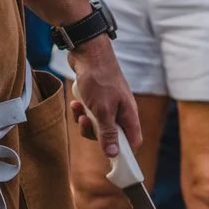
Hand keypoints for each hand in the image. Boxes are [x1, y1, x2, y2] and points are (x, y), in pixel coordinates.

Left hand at [63, 36, 139, 161]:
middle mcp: (121, 110)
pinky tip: (75, 103)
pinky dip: (81, 110)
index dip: (122, 152)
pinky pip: (90, 113)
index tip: (108, 156)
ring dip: (85, 121)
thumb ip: (108, 133)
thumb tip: (113, 154)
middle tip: (85, 124)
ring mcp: (110, 104)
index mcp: (129, 115)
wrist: (89, 52)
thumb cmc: (99, 79)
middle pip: (112, 136)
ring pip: (98, 124)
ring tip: (78, 110)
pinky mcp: (98, 98)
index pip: (133, 142)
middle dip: (95, 133)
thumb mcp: (102, 110)